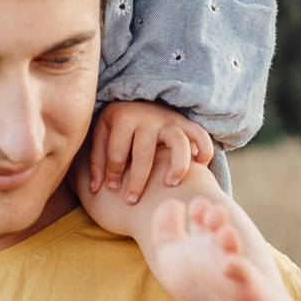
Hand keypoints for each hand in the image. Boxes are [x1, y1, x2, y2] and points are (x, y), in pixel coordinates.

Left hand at [90, 101, 213, 202]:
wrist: (137, 99)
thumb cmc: (117, 125)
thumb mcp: (102, 135)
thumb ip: (98, 160)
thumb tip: (96, 188)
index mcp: (121, 117)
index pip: (116, 152)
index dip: (112, 174)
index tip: (112, 190)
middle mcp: (147, 117)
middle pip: (144, 152)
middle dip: (137, 180)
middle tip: (132, 201)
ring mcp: (168, 119)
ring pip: (177, 142)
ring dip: (177, 164)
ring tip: (170, 184)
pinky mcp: (184, 122)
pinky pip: (200, 134)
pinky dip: (203, 149)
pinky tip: (200, 166)